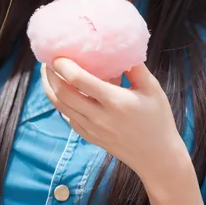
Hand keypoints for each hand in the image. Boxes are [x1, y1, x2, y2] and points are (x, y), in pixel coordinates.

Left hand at [41, 58, 191, 194]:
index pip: (80, 81)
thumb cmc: (158, 119)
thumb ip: (135, 67)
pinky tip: (60, 90)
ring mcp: (91, 129)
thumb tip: (120, 46)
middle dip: (50, 75)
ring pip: (60, 106)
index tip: (57, 54)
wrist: (156, 157)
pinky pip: (67, 117)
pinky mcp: (89, 136)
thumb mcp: (152, 89)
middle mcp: (99, 116)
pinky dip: (60, 102)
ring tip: (47, 72)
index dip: (64, 66)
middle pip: (62, 94)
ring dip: (50, 88)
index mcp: (115, 101)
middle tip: (47, 59)